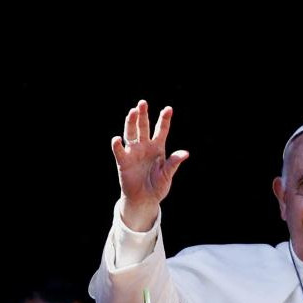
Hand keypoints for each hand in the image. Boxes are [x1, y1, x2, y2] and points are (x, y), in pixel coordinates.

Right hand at [110, 100, 188, 230]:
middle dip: (143, 115)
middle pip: (143, 127)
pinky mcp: (123, 161)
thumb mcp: (168, 174)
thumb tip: (185, 153)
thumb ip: (174, 163)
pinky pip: (119, 151)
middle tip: (142, 103)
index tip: (168, 109)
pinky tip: (117, 139)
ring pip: (131, 133)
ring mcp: (133, 152)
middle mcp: (145, 146)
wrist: (144, 200)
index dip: (164, 119)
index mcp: (158, 148)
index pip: (161, 130)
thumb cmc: (158, 187)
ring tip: (132, 112)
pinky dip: (117, 145)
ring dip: (130, 122)